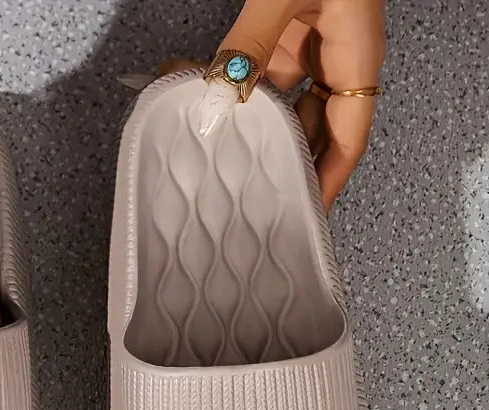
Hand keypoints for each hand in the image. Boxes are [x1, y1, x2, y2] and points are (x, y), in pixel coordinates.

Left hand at [162, 0, 384, 210]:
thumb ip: (253, 43)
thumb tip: (220, 96)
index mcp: (354, 60)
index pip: (347, 142)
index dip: (328, 183)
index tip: (305, 215)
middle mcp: (336, 62)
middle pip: (315, 133)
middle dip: (287, 166)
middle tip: (257, 201)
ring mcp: (310, 48)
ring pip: (286, 109)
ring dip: (256, 132)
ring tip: (227, 164)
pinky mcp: (287, 34)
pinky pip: (267, 78)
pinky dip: (242, 94)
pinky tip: (214, 108)